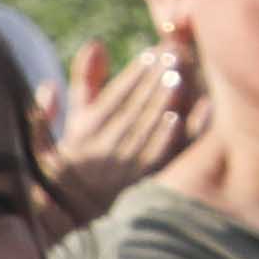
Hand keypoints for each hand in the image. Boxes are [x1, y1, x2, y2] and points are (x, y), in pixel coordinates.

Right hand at [38, 35, 195, 241]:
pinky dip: (168, 136)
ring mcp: (123, 167)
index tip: (155, 49)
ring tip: (182, 73)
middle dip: (156, 77)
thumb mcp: (76, 117)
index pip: (115, 94)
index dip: (136, 70)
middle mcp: (103, 147)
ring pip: (147, 127)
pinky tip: (182, 116)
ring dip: (164, 99)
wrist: (79, 215)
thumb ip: (83, 82)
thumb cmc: (81, 158)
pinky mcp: (143, 185)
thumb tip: (96, 43)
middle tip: (177, 51)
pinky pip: (157, 157)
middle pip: (135, 106)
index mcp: (85, 130)